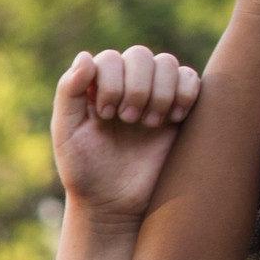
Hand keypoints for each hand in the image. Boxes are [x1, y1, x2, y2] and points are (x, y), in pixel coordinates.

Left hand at [53, 45, 201, 221]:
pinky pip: (192, 78)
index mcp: (97, 86)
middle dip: (136, 88)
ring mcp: (155, 93)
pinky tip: (173, 120)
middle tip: (129, 120)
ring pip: (166, 63)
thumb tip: (85, 56)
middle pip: (140, 55)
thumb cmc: (86, 170)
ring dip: (160, 91)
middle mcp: (126, 84)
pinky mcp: (180, 106)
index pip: (110, 59)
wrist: (116, 204)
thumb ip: (69, 93)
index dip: (111, 81)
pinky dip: (185, 93)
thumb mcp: (67, 133)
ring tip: (149, 124)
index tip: (106, 115)